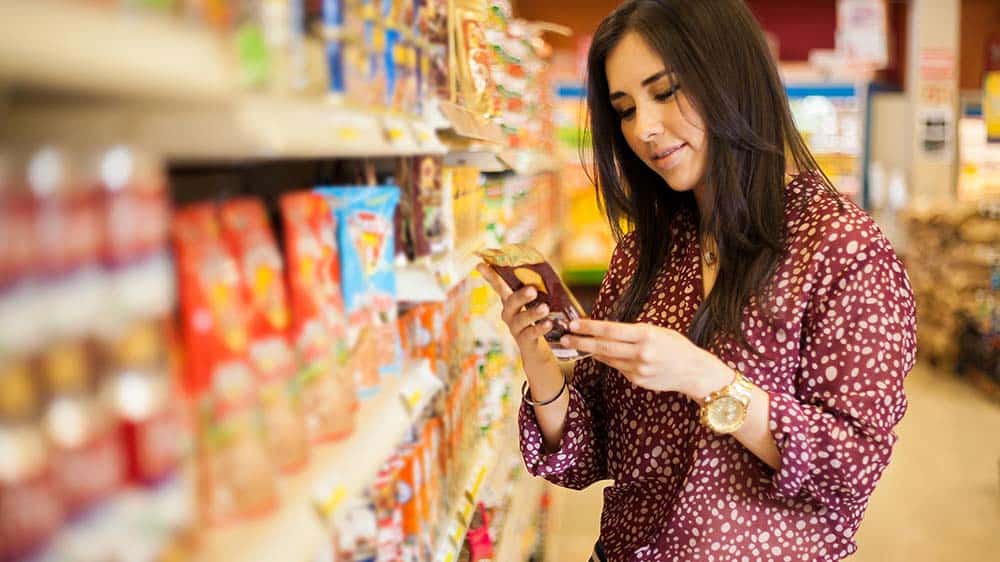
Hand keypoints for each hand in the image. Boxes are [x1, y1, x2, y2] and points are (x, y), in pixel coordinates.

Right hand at [476, 263, 553, 363]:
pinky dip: (539, 328)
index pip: (500, 286)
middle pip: (510, 302)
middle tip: (532, 290)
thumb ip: (542, 288)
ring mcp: (515, 328)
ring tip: (545, 309)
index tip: (480, 265)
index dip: (490, 276)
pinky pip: (530, 334)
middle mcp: (510, 313)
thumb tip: (545, 269)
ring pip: (520, 319)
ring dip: (532, 313)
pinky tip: (548, 324)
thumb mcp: (543, 301)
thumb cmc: (542, 318)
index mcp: (512, 300)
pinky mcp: (525, 341)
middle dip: (520, 295)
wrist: (542, 351)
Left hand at [560, 319, 730, 398]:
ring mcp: (638, 369)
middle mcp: (640, 353)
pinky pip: (618, 368)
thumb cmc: (675, 345)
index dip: (589, 327)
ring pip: (607, 359)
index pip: (610, 330)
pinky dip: (609, 360)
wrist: (693, 371)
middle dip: (581, 342)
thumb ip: (632, 331)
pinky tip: (602, 354)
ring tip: (575, 345)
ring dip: (590, 352)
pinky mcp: (637, 381)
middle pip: (603, 347)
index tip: (573, 324)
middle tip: (564, 338)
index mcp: (646, 335)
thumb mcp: (656, 330)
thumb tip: (604, 330)